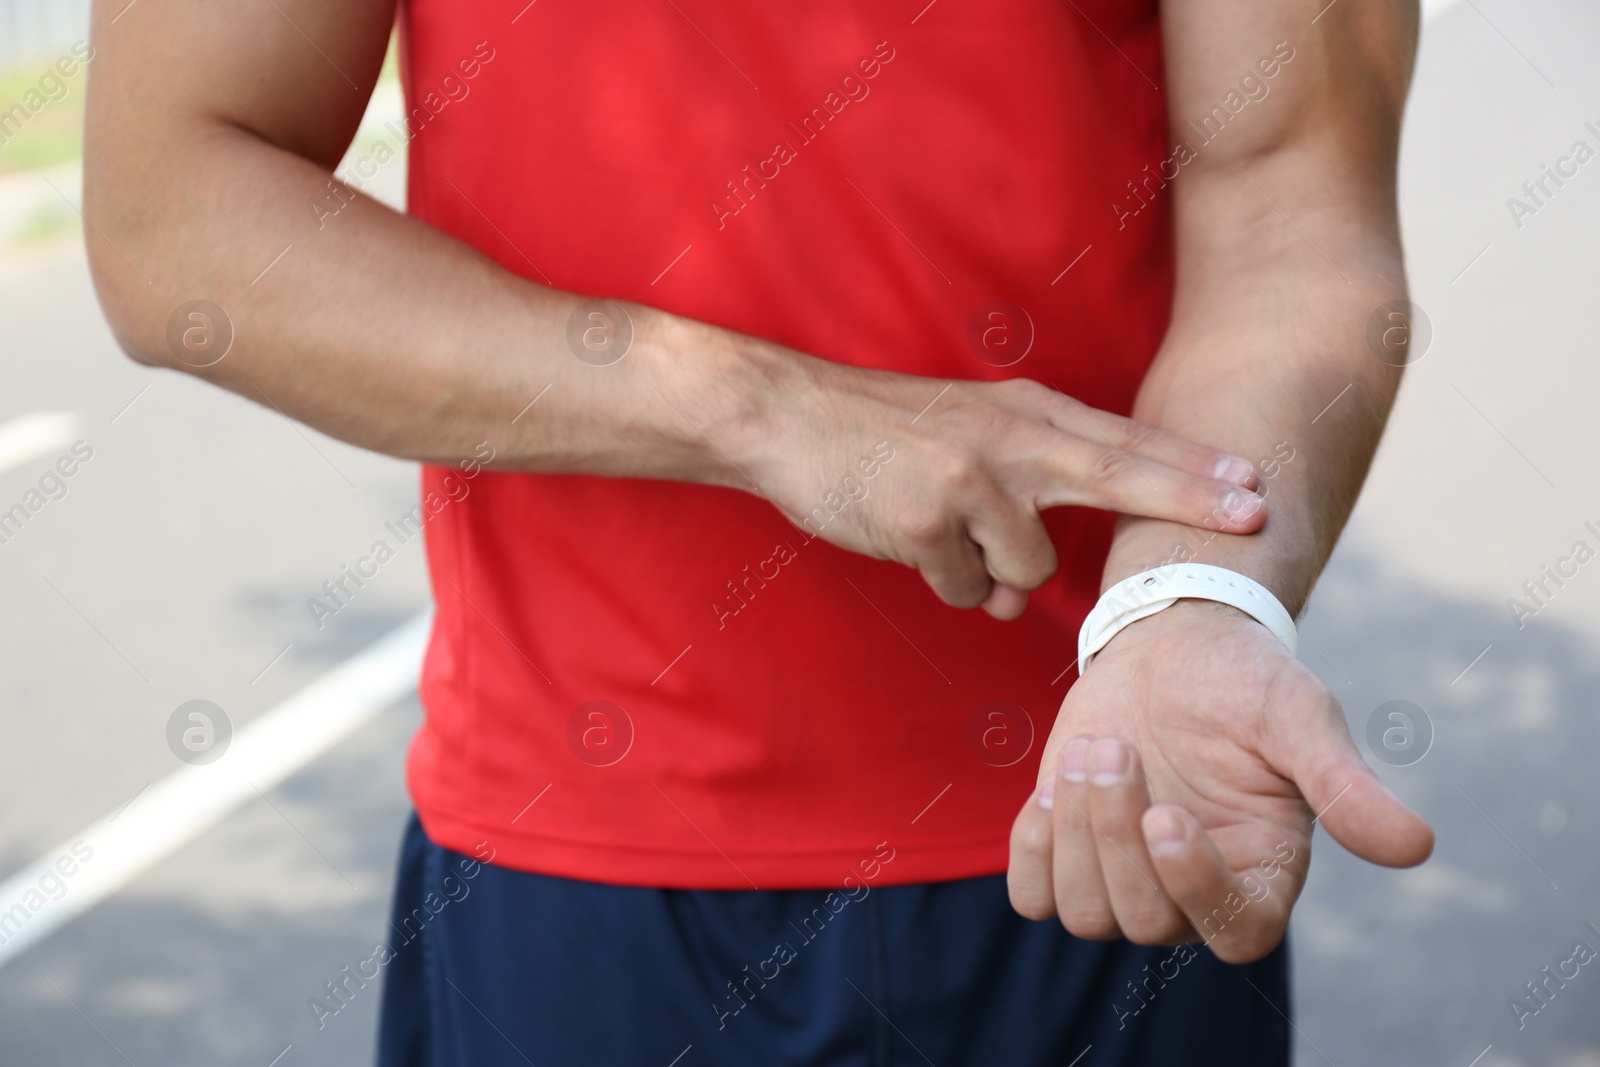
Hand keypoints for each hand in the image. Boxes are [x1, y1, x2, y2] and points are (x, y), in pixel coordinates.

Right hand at [737, 366, 1267, 619]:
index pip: (1125, 440)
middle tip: (1253, 514)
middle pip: (1118, 473)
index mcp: (1026, 414)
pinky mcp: (925, 519)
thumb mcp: (970, 433)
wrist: (792, 417)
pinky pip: (966, 589)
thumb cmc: (885, 435)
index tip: (1255, 484)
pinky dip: (944, 582)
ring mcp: (967, 477)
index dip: (1192, 466)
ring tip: (944, 535)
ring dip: (993, 574)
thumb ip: (1021, 495)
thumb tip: (1026, 591)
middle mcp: (1007, 439)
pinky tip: (910, 543)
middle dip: (1189, 498)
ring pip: (1026, 568)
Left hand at [1006, 600, 1432, 961]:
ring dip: (1075, 831)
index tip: (1167, 815)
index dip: (1197, 889)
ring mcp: (1128, 879)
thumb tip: (1415, 847)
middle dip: (1116, 834)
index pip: (1237, 933)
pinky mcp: (1071, 857)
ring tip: (1095, 748)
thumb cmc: (1246, 680)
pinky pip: (1034, 896)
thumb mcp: (1299, 717)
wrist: (1169, 645)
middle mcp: (1195, 892)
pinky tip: (1053, 786)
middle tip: (1116, 747)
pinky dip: (1034, 846)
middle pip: (1144, 921)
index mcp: (1264, 872)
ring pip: (1085, 914)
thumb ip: (1345, 784)